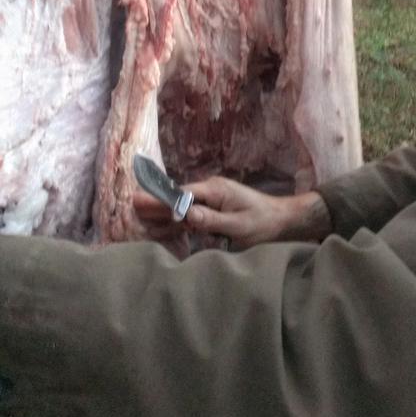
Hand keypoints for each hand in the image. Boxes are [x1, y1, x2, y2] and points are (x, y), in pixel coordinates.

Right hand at [135, 177, 331, 248]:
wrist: (282, 219)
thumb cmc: (263, 224)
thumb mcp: (238, 226)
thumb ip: (211, 220)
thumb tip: (186, 215)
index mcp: (215, 190)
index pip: (183, 194)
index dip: (162, 200)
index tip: (141, 202)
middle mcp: (210, 190)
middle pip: (178, 197)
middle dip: (156, 202)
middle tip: (132, 203)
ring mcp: (211, 198)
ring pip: (182, 204)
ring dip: (163, 209)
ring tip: (138, 211)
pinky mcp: (214, 207)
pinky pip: (190, 211)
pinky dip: (175, 217)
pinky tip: (162, 222)